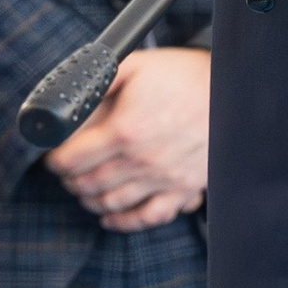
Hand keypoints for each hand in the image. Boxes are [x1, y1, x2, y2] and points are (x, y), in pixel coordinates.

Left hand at [46, 47, 211, 231]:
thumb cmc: (185, 75)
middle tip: (66, 173)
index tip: (53, 157)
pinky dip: (124, 222)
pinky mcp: (182, 189)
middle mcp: (142, 160)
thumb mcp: (136, 65)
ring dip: (90, 200)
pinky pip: (148, 217)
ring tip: (83, 190)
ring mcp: (163, 179)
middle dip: (70, 181)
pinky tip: (110, 217)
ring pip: (112, 202)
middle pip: (89, 184)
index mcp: (125, 130)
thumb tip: (71, 93)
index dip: (55, 160)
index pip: (73, 158)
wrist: (234, 92)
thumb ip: (99, 79)